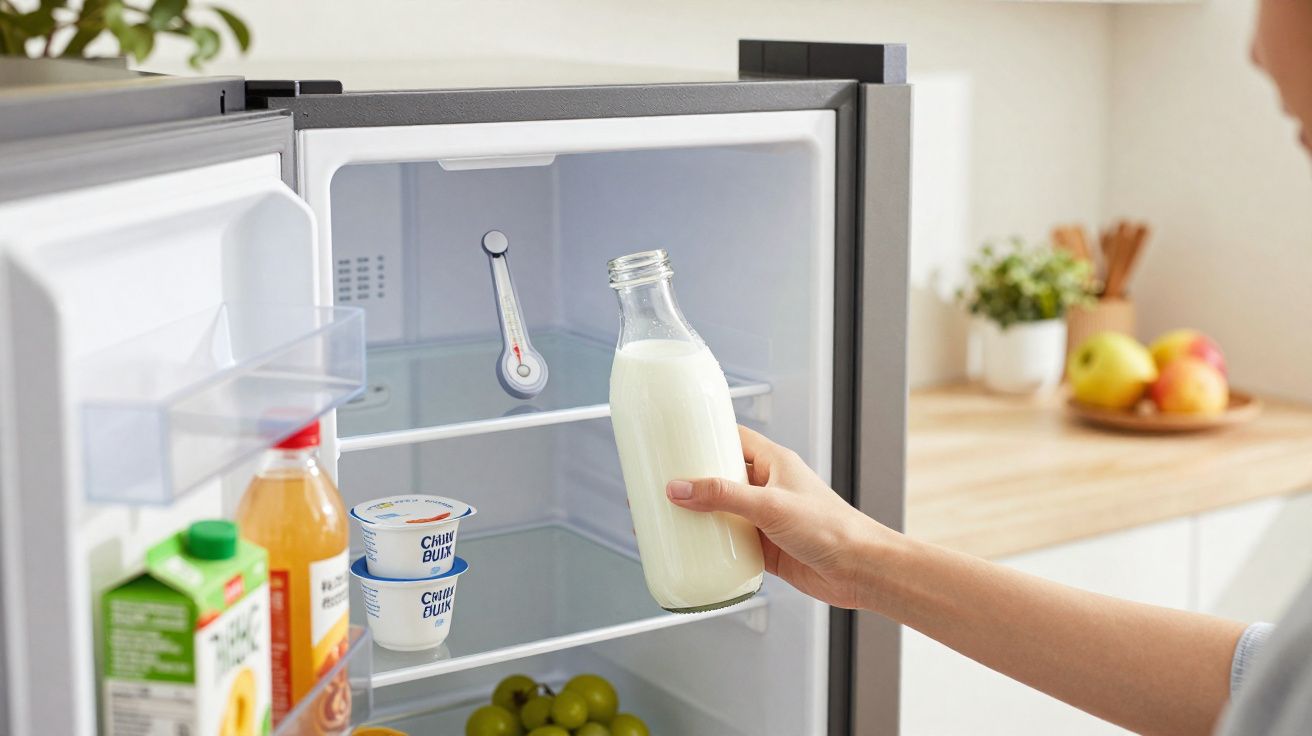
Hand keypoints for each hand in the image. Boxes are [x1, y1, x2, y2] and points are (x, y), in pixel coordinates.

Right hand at [666, 426, 892, 609]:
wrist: (859, 570)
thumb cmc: (831, 528)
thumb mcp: (769, 505)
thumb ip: (723, 497)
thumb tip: (679, 489)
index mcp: (774, 463)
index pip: (733, 438)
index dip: (704, 436)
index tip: (675, 440)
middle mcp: (768, 487)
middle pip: (721, 476)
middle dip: (693, 480)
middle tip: (660, 482)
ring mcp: (766, 518)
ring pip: (723, 511)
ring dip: (700, 515)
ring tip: (667, 516)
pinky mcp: (766, 547)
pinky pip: (731, 541)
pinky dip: (712, 544)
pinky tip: (693, 548)